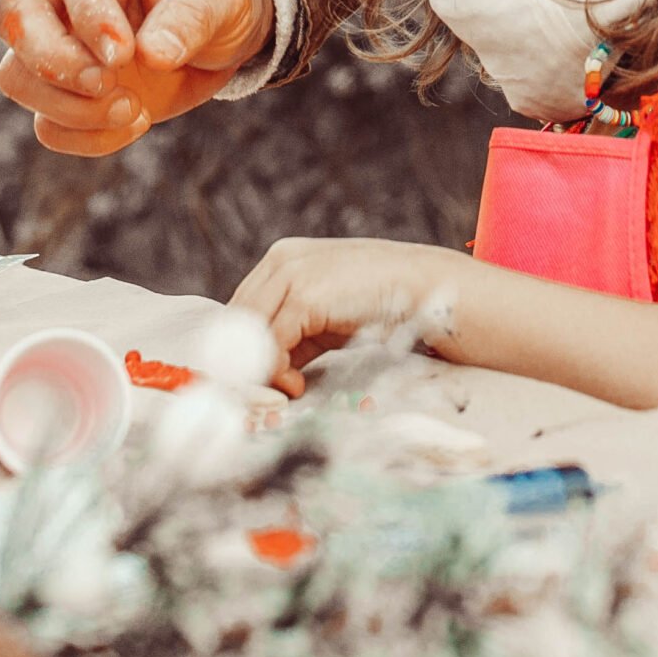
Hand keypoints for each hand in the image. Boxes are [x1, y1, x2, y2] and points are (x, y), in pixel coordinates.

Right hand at [0, 0, 273, 157]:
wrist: (218, 36)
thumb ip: (192, 16)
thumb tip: (152, 55)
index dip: (90, 14)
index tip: (124, 55)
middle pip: (15, 15)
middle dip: (54, 61)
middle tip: (109, 84)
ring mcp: (58, 41)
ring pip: (16, 75)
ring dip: (71, 107)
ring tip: (135, 109)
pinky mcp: (65, 91)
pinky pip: (46, 123)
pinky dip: (85, 137)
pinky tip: (134, 123)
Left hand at [230, 236, 462, 395]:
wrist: (422, 287)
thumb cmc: (378, 304)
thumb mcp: (325, 319)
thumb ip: (292, 337)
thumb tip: (262, 374)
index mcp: (282, 260)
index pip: (239, 309)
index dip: (237, 350)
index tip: (246, 383)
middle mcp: (281, 261)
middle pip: (236, 321)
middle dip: (243, 363)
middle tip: (258, 396)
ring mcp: (291, 274)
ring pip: (249, 333)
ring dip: (259, 372)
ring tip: (283, 392)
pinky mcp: (304, 296)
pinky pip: (272, 343)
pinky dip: (278, 373)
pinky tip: (298, 386)